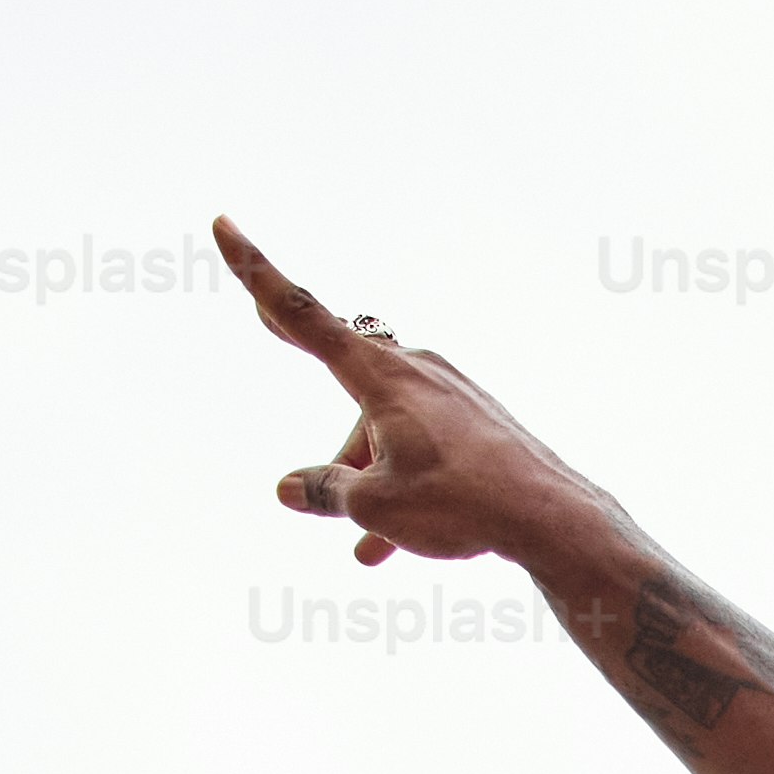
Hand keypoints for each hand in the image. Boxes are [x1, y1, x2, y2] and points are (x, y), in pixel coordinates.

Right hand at [220, 216, 593, 571]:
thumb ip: (325, 491)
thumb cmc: (460, 502)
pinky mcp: (476, 424)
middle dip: (340, 449)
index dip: (255, 273)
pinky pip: (421, 454)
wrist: (550, 516)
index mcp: (380, 374)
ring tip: (369, 543)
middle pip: (351, 395)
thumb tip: (290, 488)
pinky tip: (386, 547)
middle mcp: (414, 370)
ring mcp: (450, 395)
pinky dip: (401, 492)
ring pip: (386, 435)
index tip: (223, 225)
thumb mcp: (374, 505)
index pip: (301, 315)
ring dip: (371, 482)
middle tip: (329, 460)